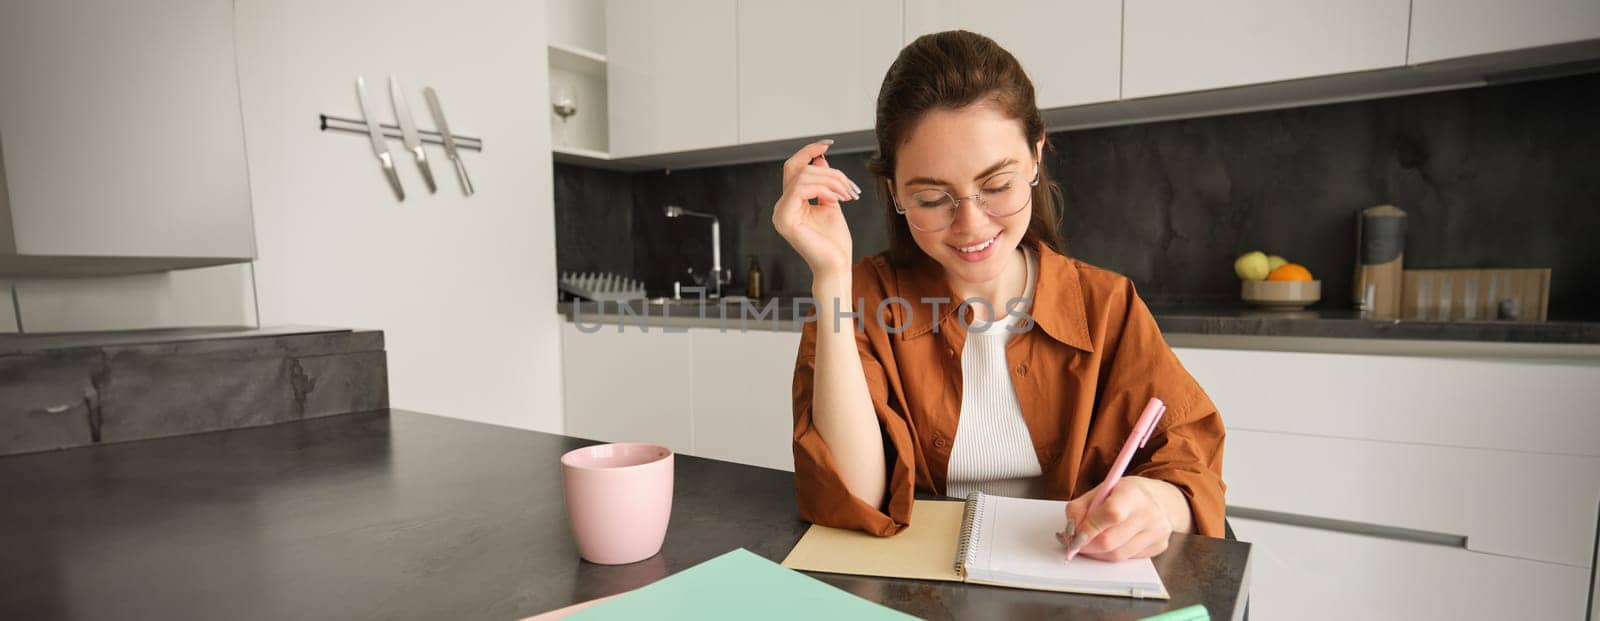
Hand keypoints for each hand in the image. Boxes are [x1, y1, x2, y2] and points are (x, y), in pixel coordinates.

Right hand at [771, 140, 863, 278]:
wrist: (837, 266)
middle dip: (828, 171)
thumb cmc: (834, 242)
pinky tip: (838, 198)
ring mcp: (780, 213)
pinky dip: (823, 188)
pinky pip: (800, 189)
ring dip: (831, 180)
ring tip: (848, 194)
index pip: (794, 168)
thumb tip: (820, 159)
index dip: (809, 151)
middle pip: (798, 169)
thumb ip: (824, 183)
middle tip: (850, 186)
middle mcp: (782, 207)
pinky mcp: (785, 219)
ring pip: (802, 177)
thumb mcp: (831, 203)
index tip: (828, 144)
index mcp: (790, 203)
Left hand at [1056, 477, 1176, 561]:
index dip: (1088, 528)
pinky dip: (1113, 554)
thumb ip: (1080, 508)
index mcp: (1133, 494)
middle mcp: (1149, 514)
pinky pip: (1128, 559)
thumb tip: (1069, 531)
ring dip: (1097, 553)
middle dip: (1086, 546)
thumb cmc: (1127, 493)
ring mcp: (1157, 532)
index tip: (1072, 536)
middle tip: (1075, 542)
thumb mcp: (1102, 490)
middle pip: (1110, 541)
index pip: (1110, 514)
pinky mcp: (1159, 546)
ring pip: (1117, 555)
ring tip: (1091, 542)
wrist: (1162, 499)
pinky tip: (1112, 543)